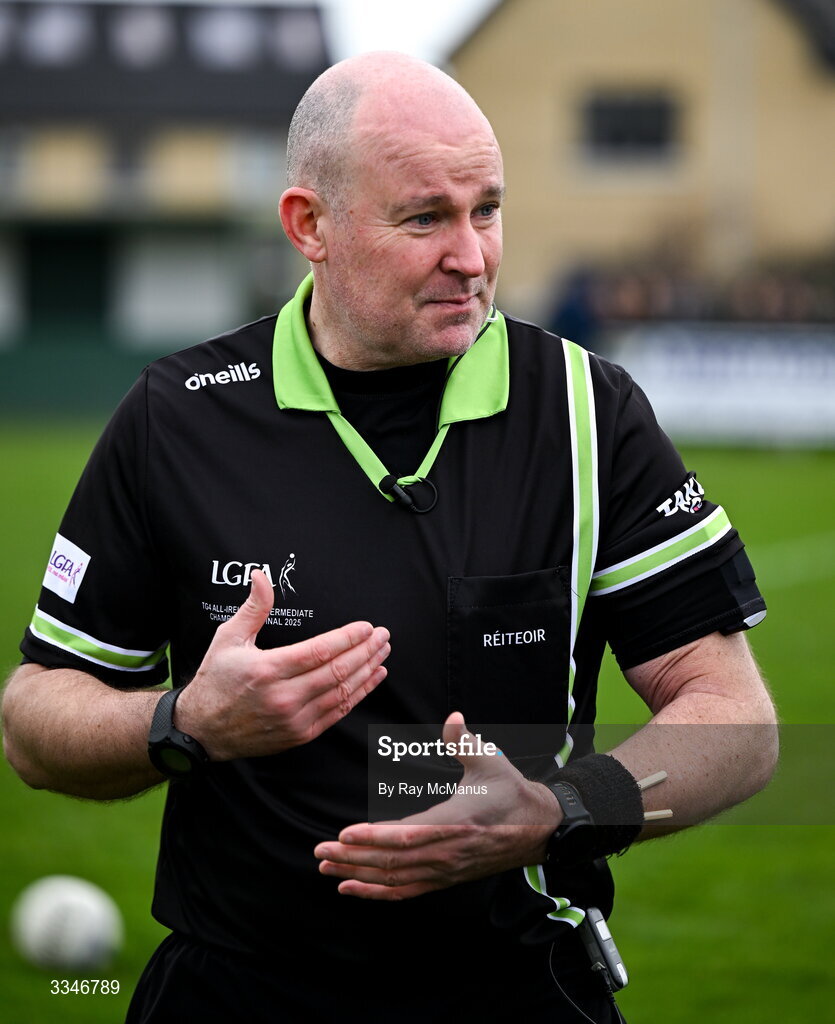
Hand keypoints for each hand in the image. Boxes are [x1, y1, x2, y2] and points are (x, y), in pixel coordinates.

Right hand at [175, 570, 389, 759]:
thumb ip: (253, 607)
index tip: (367, 627)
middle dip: (366, 651)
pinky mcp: (300, 735)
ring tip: (383, 653)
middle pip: (337, 671)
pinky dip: (359, 695)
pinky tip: (373, 678)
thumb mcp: (228, 638)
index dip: (348, 638)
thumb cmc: (216, 681)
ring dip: (367, 671)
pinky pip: (337, 713)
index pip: (320, 651)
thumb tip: (261, 575)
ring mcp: (294, 719)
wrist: (202, 730)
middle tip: (383, 636)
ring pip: (342, 693)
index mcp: (269, 670)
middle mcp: (284, 697)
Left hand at [314, 712, 561, 899]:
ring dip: (358, 875)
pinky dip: (376, 893)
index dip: (373, 838)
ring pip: (394, 879)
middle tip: (319, 852)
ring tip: (326, 868)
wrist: (538, 830)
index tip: (343, 834)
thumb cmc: (510, 793)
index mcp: (454, 823)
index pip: (406, 836)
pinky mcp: (444, 879)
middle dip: (353, 858)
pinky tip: (351, 887)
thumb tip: (452, 718)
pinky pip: (405, 891)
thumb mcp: (490, 762)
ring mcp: (444, 870)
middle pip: (392, 862)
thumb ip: (465, 741)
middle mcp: (446, 853)